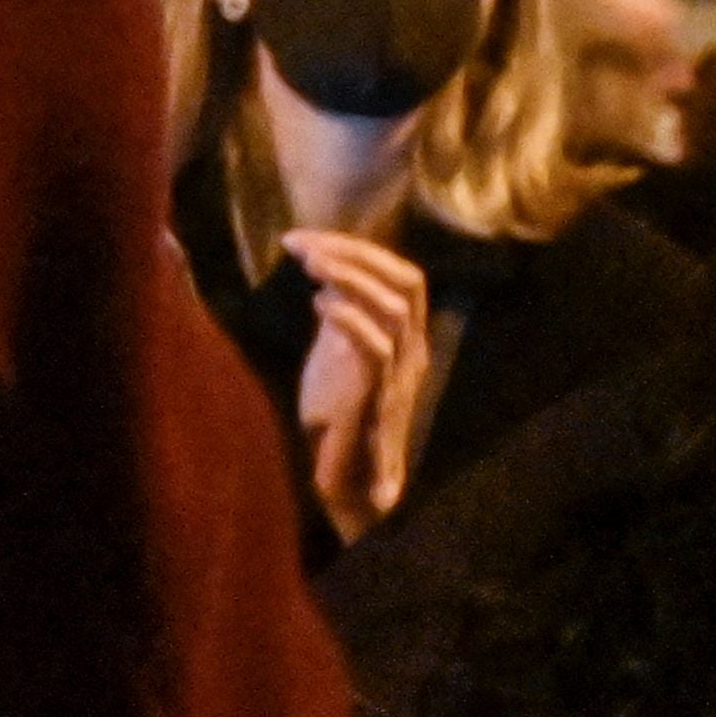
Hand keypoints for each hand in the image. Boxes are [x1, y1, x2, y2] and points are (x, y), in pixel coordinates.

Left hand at [286, 226, 435, 540]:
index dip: (360, 249)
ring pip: (395, 309)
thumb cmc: (338, 415)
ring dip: (351, 278)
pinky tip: (319, 305)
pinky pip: (377, 349)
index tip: (308, 238)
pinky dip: (349, 319)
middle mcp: (410, 351)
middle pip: (408, 281)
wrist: (346, 478)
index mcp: (402, 337)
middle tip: (305, 245)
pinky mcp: (377, 399)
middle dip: (357, 253)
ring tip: (309, 265)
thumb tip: (324, 272)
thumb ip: (339, 315)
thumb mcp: (336, 352)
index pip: (404, 276)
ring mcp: (398, 375)